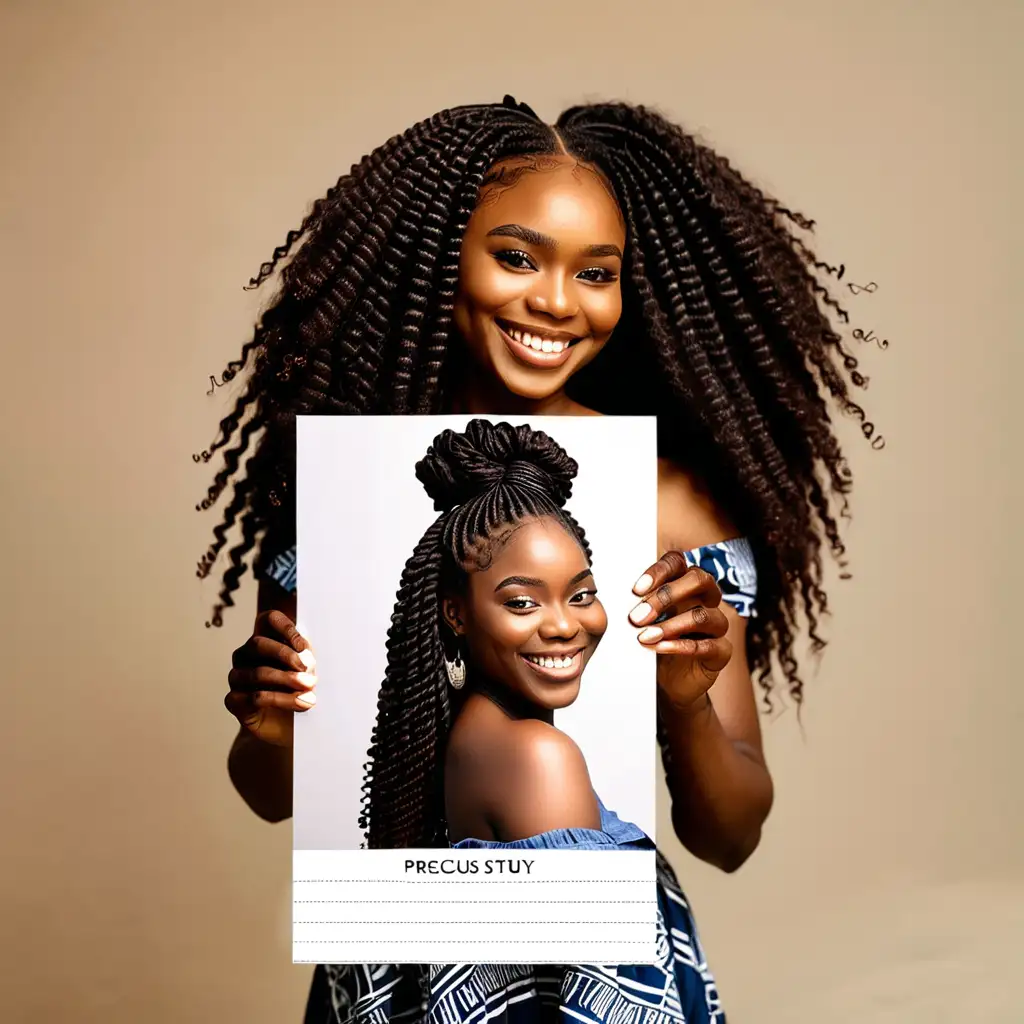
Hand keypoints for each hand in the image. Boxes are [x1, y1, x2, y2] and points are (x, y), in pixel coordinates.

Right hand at [224, 610, 317, 746]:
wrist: (291, 727)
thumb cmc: (299, 692)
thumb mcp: (308, 671)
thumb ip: (305, 658)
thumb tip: (305, 655)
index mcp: (266, 640)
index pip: (267, 620)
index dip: (285, 627)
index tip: (303, 646)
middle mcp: (246, 656)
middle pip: (257, 643)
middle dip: (285, 655)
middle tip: (309, 670)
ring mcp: (237, 677)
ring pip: (257, 672)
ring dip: (287, 681)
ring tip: (310, 693)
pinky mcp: (234, 701)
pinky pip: (254, 697)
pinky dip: (282, 700)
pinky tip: (301, 704)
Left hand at [628, 551, 732, 711]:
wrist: (665, 682)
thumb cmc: (652, 642)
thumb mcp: (642, 621)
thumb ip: (636, 605)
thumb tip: (614, 596)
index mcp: (684, 583)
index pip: (678, 562)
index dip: (659, 571)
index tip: (636, 589)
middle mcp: (705, 598)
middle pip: (699, 579)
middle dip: (666, 595)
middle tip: (637, 616)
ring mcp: (716, 624)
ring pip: (703, 615)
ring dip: (671, 625)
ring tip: (645, 637)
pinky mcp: (721, 651)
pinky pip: (709, 645)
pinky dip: (681, 646)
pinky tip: (660, 648)